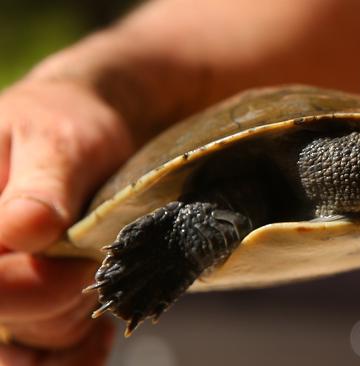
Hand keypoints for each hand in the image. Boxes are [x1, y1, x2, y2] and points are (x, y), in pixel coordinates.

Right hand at [0, 77, 133, 363]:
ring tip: (94, 269)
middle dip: (61, 292)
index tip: (69, 247)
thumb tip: (19, 231)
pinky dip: (76, 354)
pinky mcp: (30, 306)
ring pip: (33, 342)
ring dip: (75, 317)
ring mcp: (3, 289)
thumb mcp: (60, 142)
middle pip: (12, 318)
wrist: (92, 135)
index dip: (31, 282)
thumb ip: (40, 187)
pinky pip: (46, 357)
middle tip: (92, 248)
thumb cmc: (70, 125)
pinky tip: (95, 334)